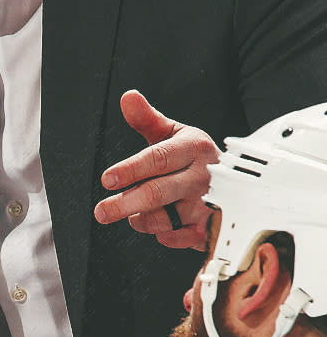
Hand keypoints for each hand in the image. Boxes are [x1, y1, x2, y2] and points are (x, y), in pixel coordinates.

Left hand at [93, 90, 218, 249]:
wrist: (236, 181)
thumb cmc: (192, 157)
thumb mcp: (173, 134)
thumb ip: (147, 119)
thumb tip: (128, 97)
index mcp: (195, 148)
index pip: (158, 158)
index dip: (131, 170)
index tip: (107, 179)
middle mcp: (205, 176)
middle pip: (158, 192)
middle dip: (124, 204)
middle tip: (101, 212)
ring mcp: (210, 204)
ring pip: (162, 219)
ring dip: (140, 218)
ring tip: (135, 211)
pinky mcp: (210, 228)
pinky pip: (174, 239)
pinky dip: (160, 234)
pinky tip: (161, 222)